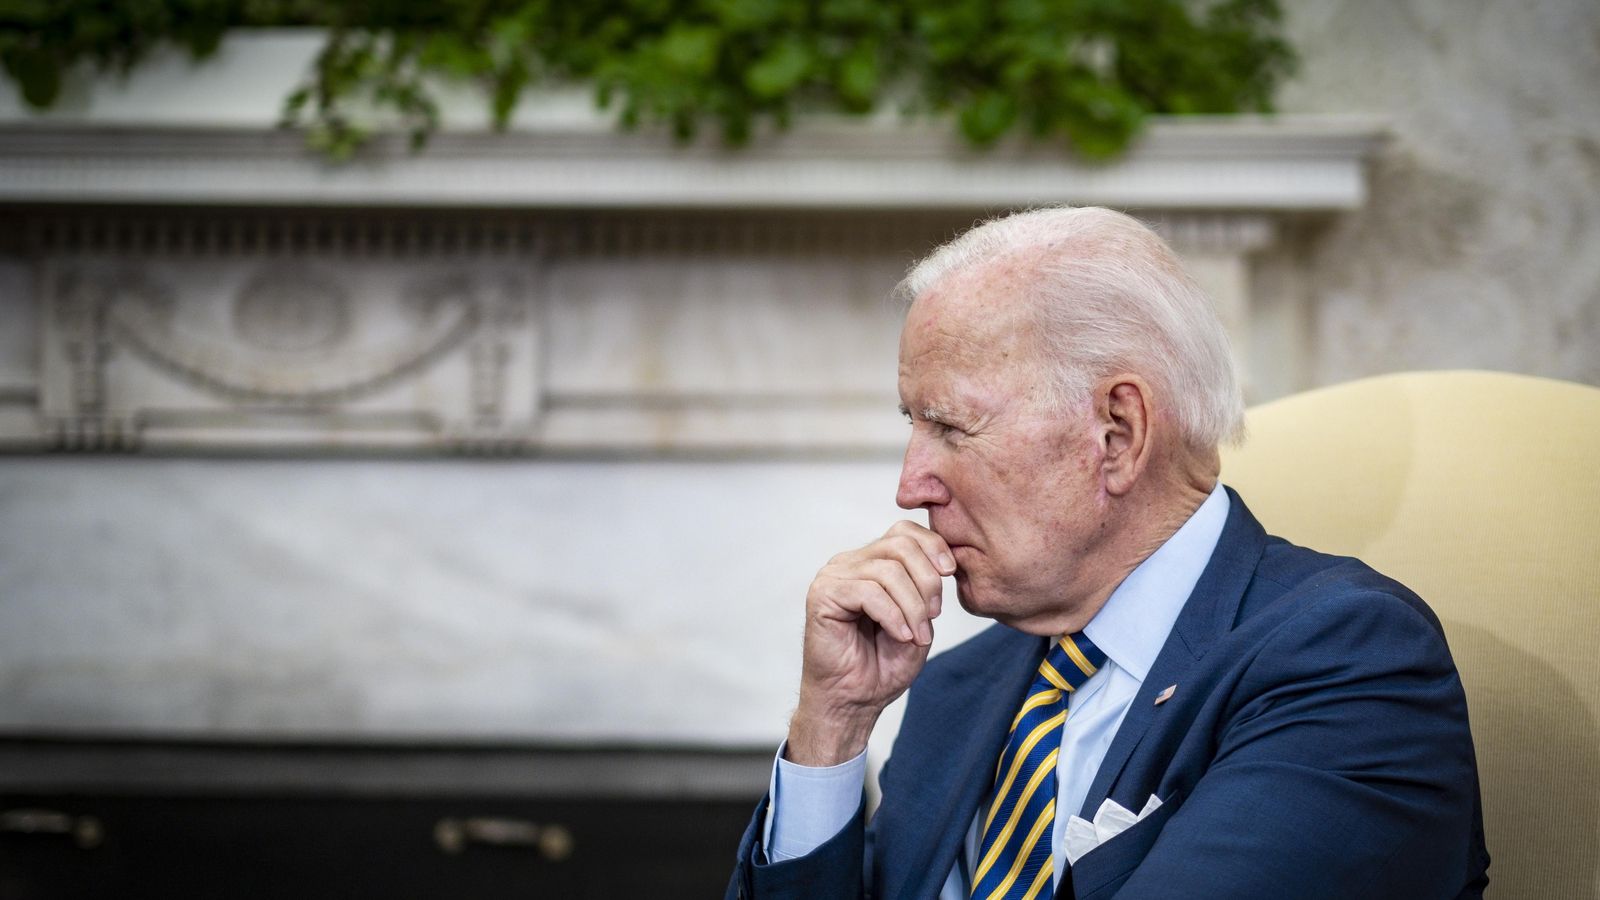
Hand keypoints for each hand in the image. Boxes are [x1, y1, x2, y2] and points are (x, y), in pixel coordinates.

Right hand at [785, 521, 954, 766]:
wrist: (853, 701)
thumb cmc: (882, 665)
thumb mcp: (918, 621)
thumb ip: (926, 589)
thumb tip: (941, 563)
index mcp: (871, 562)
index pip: (905, 531)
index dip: (933, 546)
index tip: (950, 573)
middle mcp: (850, 563)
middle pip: (900, 545)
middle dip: (927, 581)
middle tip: (932, 617)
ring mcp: (833, 576)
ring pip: (888, 570)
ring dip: (912, 606)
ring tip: (916, 635)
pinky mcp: (823, 595)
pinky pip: (868, 591)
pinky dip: (893, 615)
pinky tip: (900, 635)